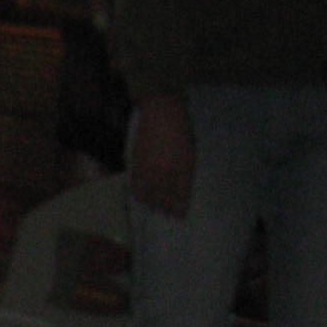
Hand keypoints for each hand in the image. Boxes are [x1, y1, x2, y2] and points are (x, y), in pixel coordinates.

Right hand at [128, 97, 195, 217]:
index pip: (181, 197)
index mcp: (183, 168)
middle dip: (165, 209)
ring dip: (152, 203)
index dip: (179, 209)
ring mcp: (150, 169)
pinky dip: (140, 194)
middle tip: (166, 213)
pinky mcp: (137, 164)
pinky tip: (142, 195)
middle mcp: (166, 172)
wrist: (162, 111)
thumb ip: (186, 171)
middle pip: (164, 201)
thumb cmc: (181, 128)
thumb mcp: (190, 151)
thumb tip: (181, 190)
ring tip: (154, 205)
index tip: (179, 216)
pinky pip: (136, 187)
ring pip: (149, 197)